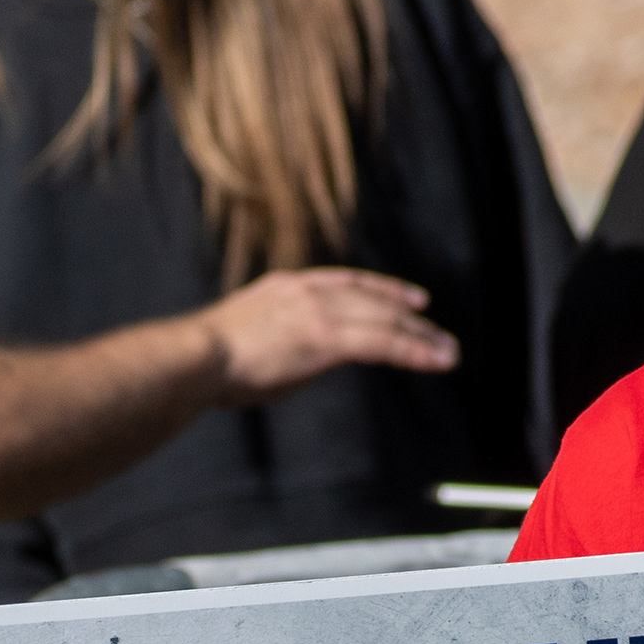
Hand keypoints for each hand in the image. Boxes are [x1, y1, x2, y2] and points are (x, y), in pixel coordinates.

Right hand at [199, 269, 456, 398]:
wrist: (196, 357)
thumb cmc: (206, 360)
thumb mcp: (250, 334)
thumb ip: (282, 339)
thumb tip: (300, 358)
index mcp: (287, 287)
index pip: (347, 282)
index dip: (382, 290)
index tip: (409, 298)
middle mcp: (308, 291)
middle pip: (373, 300)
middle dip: (409, 316)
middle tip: (438, 332)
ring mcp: (319, 312)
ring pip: (384, 320)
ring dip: (420, 337)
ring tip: (447, 352)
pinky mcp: (326, 338)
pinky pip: (382, 343)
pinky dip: (413, 351)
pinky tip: (434, 360)